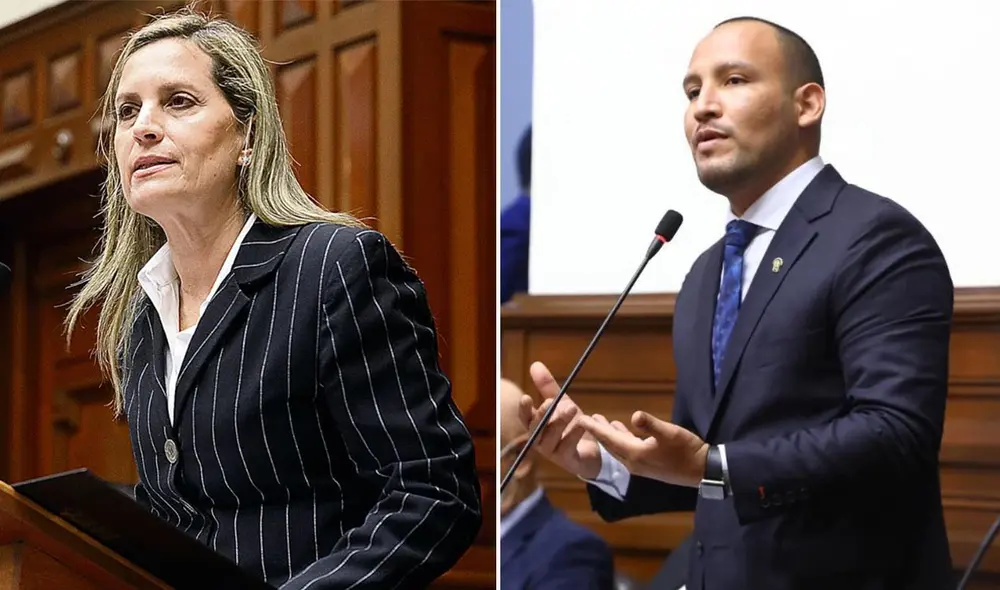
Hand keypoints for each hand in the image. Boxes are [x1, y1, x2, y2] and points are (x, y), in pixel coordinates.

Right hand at [520, 362, 602, 479]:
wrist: (594, 451)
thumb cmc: (572, 426)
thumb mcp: (562, 404)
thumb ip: (548, 388)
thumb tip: (535, 364)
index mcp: (537, 427)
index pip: (525, 418)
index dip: (524, 409)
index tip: (526, 397)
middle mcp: (540, 441)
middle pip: (535, 430)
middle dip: (542, 415)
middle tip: (551, 401)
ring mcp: (553, 453)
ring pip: (551, 439)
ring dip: (560, 422)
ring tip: (572, 407)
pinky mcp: (568, 461)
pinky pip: (567, 448)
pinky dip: (574, 435)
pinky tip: (582, 423)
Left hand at [578, 411, 708, 487]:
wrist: (701, 470)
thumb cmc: (686, 450)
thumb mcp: (670, 433)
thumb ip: (651, 425)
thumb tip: (635, 415)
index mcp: (635, 454)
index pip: (608, 439)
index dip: (594, 428)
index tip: (581, 419)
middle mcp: (633, 462)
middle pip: (610, 445)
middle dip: (598, 431)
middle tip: (586, 419)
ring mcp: (640, 465)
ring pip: (618, 448)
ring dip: (609, 435)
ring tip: (601, 422)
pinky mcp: (647, 465)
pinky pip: (627, 450)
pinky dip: (621, 439)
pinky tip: (624, 430)